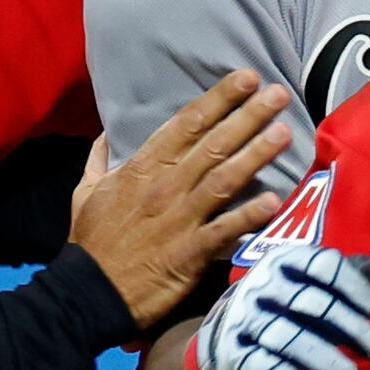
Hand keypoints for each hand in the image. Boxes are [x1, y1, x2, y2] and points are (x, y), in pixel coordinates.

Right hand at [69, 73, 297, 325]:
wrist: (90, 292)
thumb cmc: (92, 242)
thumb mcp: (85, 192)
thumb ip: (100, 160)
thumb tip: (107, 134)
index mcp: (141, 168)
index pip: (185, 124)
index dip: (218, 99)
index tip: (246, 77)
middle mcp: (165, 186)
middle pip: (213, 144)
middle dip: (248, 116)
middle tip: (279, 93)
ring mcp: (180, 218)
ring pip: (224, 179)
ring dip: (256, 155)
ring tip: (285, 133)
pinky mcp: (191, 252)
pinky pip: (224, 229)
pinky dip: (248, 216)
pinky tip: (273, 200)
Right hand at [193, 241, 369, 369]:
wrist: (233, 339)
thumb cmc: (290, 310)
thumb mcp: (317, 288)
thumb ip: (353, 279)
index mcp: (283, 260)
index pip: (324, 264)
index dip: (355, 287)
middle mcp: (259, 284)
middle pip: (312, 302)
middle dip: (349, 327)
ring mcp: (242, 318)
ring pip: (288, 337)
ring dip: (325, 360)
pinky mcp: (231, 353)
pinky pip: (262, 366)